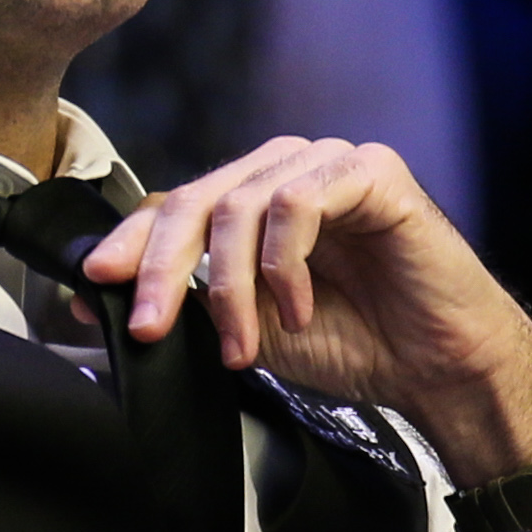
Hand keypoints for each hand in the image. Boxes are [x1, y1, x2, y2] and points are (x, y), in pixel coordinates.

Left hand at [82, 136, 531, 484]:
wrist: (438, 368)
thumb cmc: (356, 344)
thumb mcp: (249, 327)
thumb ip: (190, 301)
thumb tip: (104, 297)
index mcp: (255, 200)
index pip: (173, 204)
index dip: (129, 246)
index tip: (93, 293)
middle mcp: (287, 170)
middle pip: (194, 199)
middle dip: (160, 269)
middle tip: (150, 327)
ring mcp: (329, 163)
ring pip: (239, 204)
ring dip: (230, 286)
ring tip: (245, 345)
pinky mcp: (371, 171)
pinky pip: (297, 203)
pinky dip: (285, 266)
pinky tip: (300, 309)